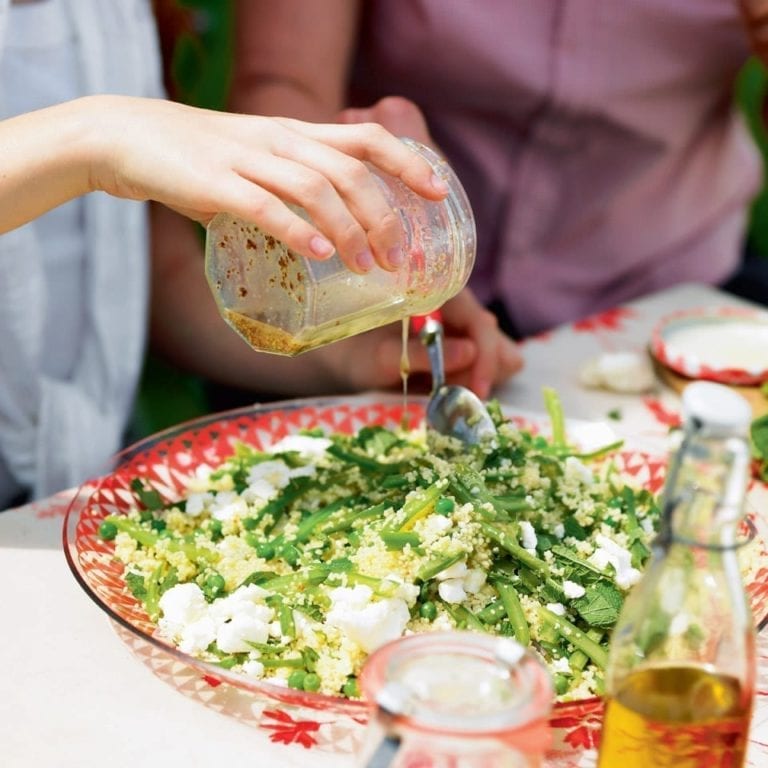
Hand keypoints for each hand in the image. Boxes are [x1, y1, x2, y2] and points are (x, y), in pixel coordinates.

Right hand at [0, 94, 448, 273]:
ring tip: (368, 268)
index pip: (366, 138)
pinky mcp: (214, 183)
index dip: (408, 163)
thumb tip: (327, 236)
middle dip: (385, 215)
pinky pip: (264, 205)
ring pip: (316, 187)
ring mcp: (248, 159)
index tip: (438, 194)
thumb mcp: (258, 164)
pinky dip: (297, 230)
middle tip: (400, 259)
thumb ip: (293, 192)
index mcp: (295, 135)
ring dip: (350, 229)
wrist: (127, 139)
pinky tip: (320, 255)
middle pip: (351, 170)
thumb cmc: (199, 160)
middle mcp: (280, 141)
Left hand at [318, 288, 523, 397]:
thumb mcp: (381, 356)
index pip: (481, 325)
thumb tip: (471, 351)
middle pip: (498, 344)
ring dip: (475, 382)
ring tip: (439, 389)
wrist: (344, 358)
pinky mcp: (466, 351)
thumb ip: (422, 354)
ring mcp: (466, 331)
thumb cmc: (356, 350)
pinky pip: (485, 370)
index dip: (486, 357)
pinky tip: (444, 389)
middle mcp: (459, 309)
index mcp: (439, 295)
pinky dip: (471, 385)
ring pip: (498, 360)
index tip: (478, 390)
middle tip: (452, 395)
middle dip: (482, 375)